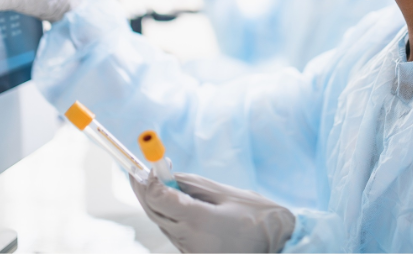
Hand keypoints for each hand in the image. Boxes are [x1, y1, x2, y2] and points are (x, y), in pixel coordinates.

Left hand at [131, 171, 294, 252]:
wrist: (277, 248)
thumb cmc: (257, 216)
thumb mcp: (226, 193)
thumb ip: (194, 185)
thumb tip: (168, 176)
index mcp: (199, 220)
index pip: (159, 199)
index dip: (146, 181)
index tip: (140, 166)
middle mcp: (189, 240)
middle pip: (154, 213)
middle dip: (143, 191)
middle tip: (134, 171)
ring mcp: (190, 252)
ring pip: (162, 224)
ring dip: (154, 204)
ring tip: (151, 182)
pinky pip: (174, 234)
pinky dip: (168, 217)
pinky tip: (172, 204)